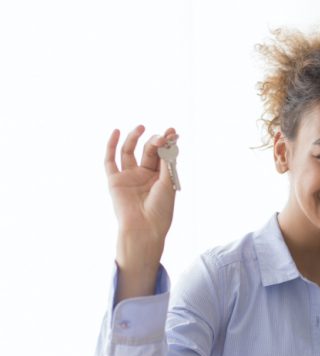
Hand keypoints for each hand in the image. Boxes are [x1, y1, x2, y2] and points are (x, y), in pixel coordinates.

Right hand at [104, 125, 177, 300]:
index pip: (162, 155)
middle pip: (148, 151)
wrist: (145, 227)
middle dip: (155, 141)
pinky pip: (110, 160)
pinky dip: (111, 145)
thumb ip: (165, 162)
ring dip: (135, 138)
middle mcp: (143, 175)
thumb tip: (166, 141)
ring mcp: (128, 177)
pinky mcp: (114, 180)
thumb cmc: (160, 209)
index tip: (173, 132)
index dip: (167, 143)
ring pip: (129, 152)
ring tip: (142, 127)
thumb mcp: (167, 182)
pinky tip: (116, 132)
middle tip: (162, 137)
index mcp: (159, 178)